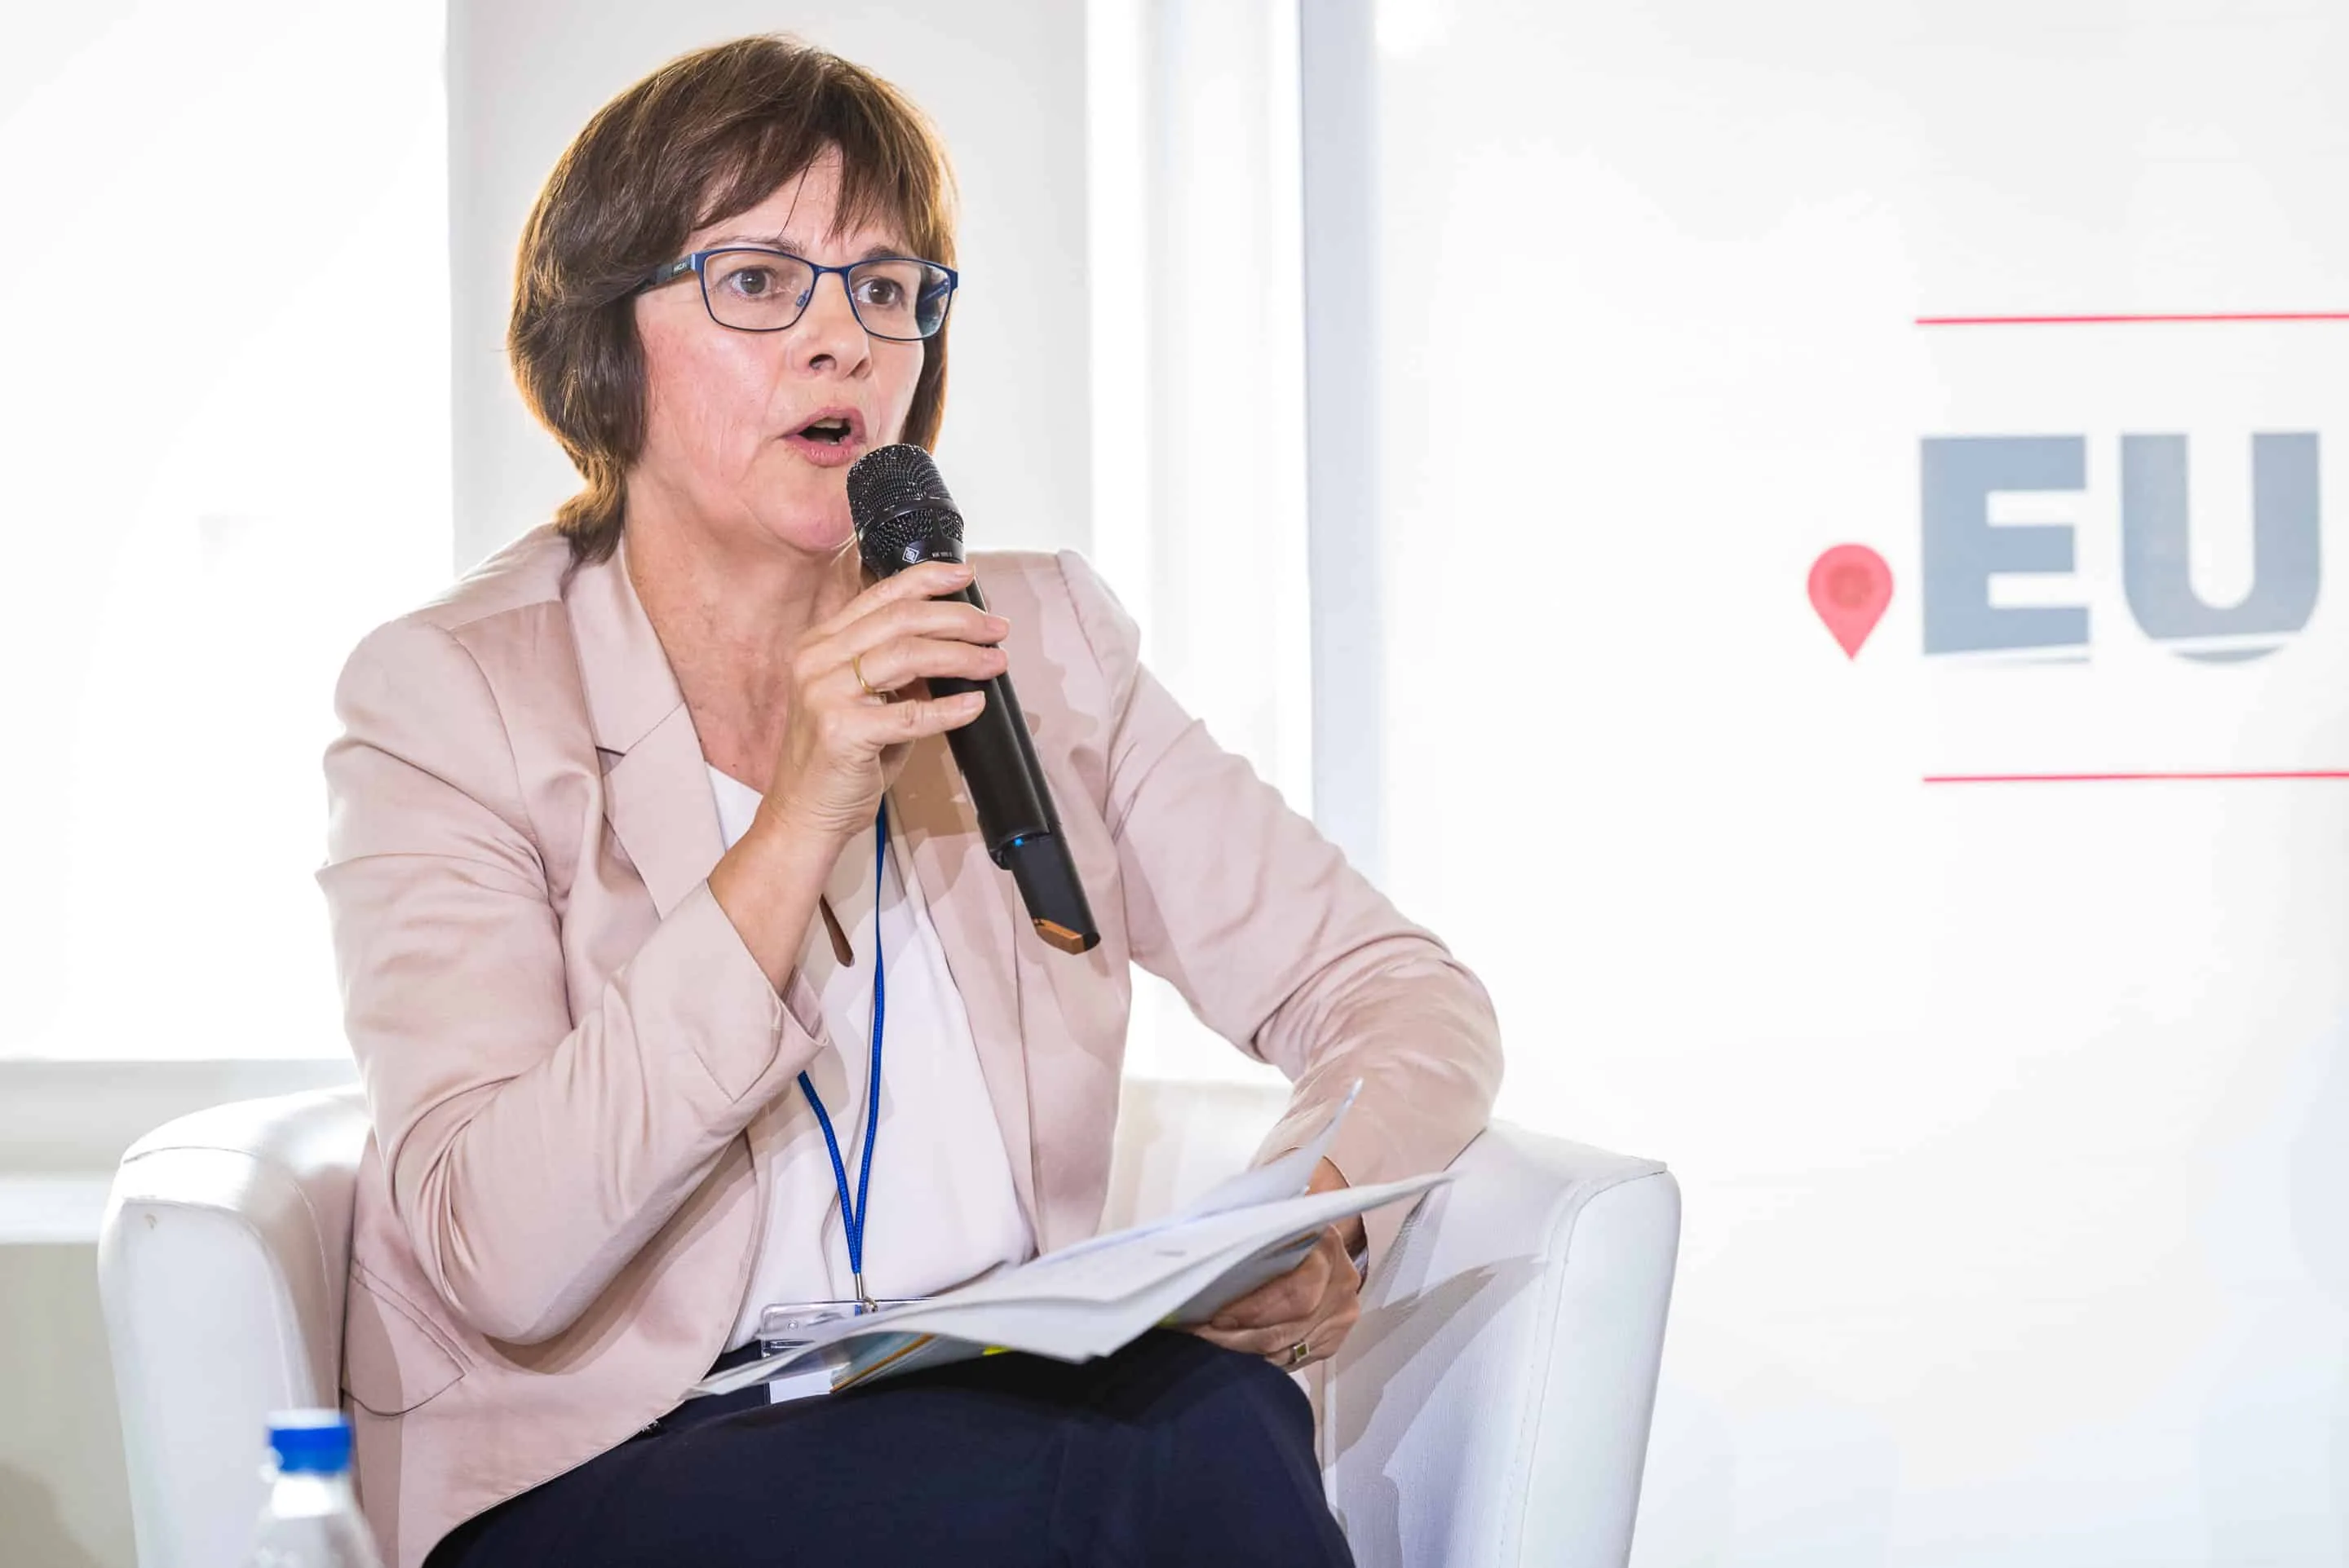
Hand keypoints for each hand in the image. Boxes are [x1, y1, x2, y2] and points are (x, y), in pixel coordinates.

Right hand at [758, 559, 1006, 841]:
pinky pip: (910, 713)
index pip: (880, 596)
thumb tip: (956, 644)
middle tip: (996, 629)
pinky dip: (949, 708)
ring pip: (908, 655)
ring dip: (962, 656)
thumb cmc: (839, 759)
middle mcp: (817, 660)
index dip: (927, 579)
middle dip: (958, 619)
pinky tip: (975, 705)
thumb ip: (899, 670)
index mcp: (820, 644)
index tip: (965, 576)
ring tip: (995, 661)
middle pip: (901, 620)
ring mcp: (825, 694)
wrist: (803, 813)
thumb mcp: (866, 701)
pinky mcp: (842, 732)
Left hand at [1188, 1158, 1365, 1369]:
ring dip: (1247, 1353)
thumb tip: (1202, 1258)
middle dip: (1241, 1336)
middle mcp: (1341, 1283)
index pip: (1295, 1292)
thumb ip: (1250, 1235)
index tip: (1216, 1318)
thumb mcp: (1273, 1216)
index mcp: (1326, 1247)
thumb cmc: (1287, 1222)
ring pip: (1290, 1348)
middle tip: (1202, 1337)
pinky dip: (1262, 1360)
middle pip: (1290, 1326)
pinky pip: (1294, 1359)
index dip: (1254, 1310)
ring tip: (1210, 1348)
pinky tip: (1237, 1356)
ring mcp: (1341, 1314)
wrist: (1322, 1231)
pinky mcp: (1333, 1339)